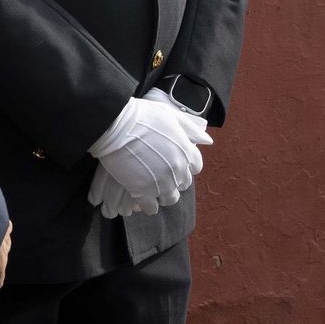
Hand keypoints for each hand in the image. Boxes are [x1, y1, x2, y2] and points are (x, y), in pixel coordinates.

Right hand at [87, 97, 212, 212]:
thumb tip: (208, 140)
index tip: (176, 162)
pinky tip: (140, 197)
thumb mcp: (171, 115)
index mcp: (186, 151)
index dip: (187, 165)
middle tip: (161, 174)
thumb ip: (191, 128)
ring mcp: (161, 182)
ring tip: (152, 188)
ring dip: (163, 195)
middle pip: (184, 184)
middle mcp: (178, 169)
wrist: (116, 125)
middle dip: (175, 180)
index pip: (196, 166)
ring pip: (170, 198)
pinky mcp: (143, 191)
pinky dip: (147, 205)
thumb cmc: (142, 116)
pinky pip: (151, 208)